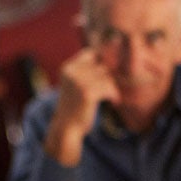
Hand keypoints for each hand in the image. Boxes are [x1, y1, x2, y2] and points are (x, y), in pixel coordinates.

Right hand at [44, 49, 120, 164]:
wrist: (66, 127)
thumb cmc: (75, 106)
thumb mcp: (77, 85)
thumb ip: (87, 73)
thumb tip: (109, 60)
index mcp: (68, 67)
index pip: (91, 54)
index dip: (104, 61)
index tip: (110, 74)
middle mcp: (72, 71)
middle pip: (102, 66)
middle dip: (111, 78)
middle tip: (114, 89)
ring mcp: (79, 82)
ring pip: (107, 77)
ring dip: (113, 88)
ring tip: (113, 97)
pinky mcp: (87, 93)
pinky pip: (109, 88)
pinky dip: (114, 95)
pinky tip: (113, 102)